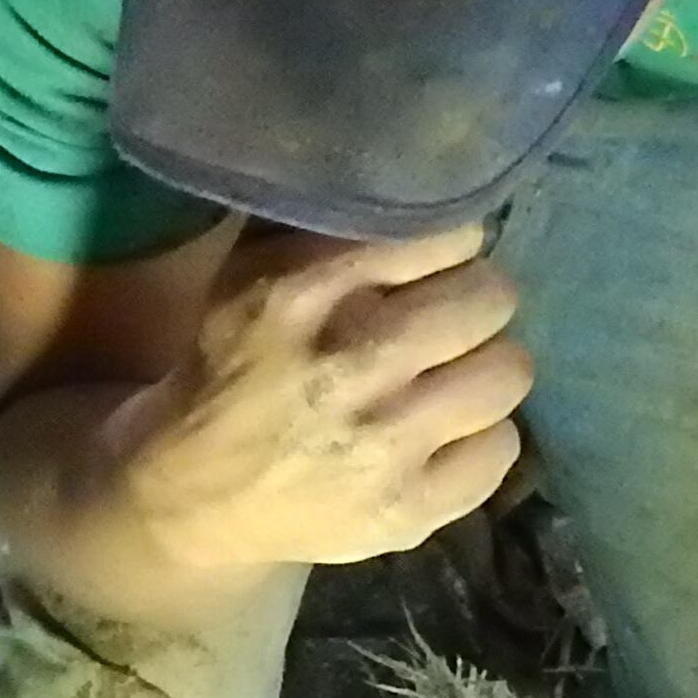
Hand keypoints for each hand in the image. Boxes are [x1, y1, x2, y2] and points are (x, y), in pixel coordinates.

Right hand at [108, 228, 531, 578]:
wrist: (190, 495)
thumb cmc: (234, 367)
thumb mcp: (250, 275)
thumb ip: (329, 228)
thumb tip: (426, 186)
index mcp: (296, 292)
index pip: (444, 235)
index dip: (448, 247)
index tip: (432, 266)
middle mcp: (344, 367)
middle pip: (488, 298)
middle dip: (473, 304)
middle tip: (448, 324)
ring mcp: (379, 447)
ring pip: (507, 372)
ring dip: (483, 371)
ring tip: (448, 381)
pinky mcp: (404, 512)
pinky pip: (501, 451)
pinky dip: (478, 441)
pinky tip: (438, 439)